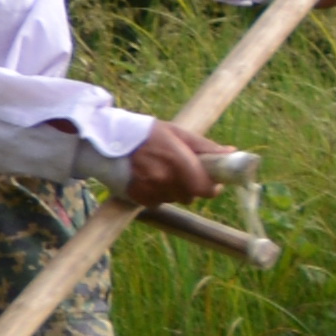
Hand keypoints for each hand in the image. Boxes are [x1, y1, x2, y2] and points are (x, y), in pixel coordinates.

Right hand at [121, 118, 254, 208]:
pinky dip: (157, 194)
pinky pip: (156, 202)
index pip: (205, 189)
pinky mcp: (137, 197)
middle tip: (183, 173)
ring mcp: (149, 190)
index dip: (212, 187)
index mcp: (178, 160)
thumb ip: (204, 146)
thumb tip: (231, 152)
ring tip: (161, 173)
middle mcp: (164, 179)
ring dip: (173, 190)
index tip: (211, 182)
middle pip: (190, 196)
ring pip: (173, 199)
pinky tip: (148, 179)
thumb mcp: (176, 132)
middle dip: (191, 187)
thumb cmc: (145, 133)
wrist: (105, 140)